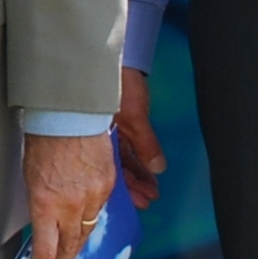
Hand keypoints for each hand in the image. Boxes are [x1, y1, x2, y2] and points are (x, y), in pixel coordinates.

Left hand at [23, 130, 116, 258]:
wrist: (70, 116)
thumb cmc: (44, 141)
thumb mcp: (31, 178)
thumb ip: (40, 205)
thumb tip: (43, 225)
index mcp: (46, 205)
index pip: (46, 249)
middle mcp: (71, 206)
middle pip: (69, 245)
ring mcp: (92, 197)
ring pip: (86, 231)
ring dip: (77, 246)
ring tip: (70, 258)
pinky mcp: (107, 186)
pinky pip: (100, 211)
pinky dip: (92, 220)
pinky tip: (85, 227)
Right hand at [114, 69, 165, 211]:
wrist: (104, 57)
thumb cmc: (114, 86)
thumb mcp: (134, 117)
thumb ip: (146, 145)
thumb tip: (157, 168)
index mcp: (100, 141)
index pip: (115, 173)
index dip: (130, 189)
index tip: (143, 201)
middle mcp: (101, 140)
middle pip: (117, 170)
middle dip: (133, 186)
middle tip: (149, 198)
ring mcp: (106, 132)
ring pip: (121, 160)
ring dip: (136, 174)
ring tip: (151, 188)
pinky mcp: (114, 122)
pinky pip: (124, 148)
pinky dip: (136, 159)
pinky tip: (147, 168)